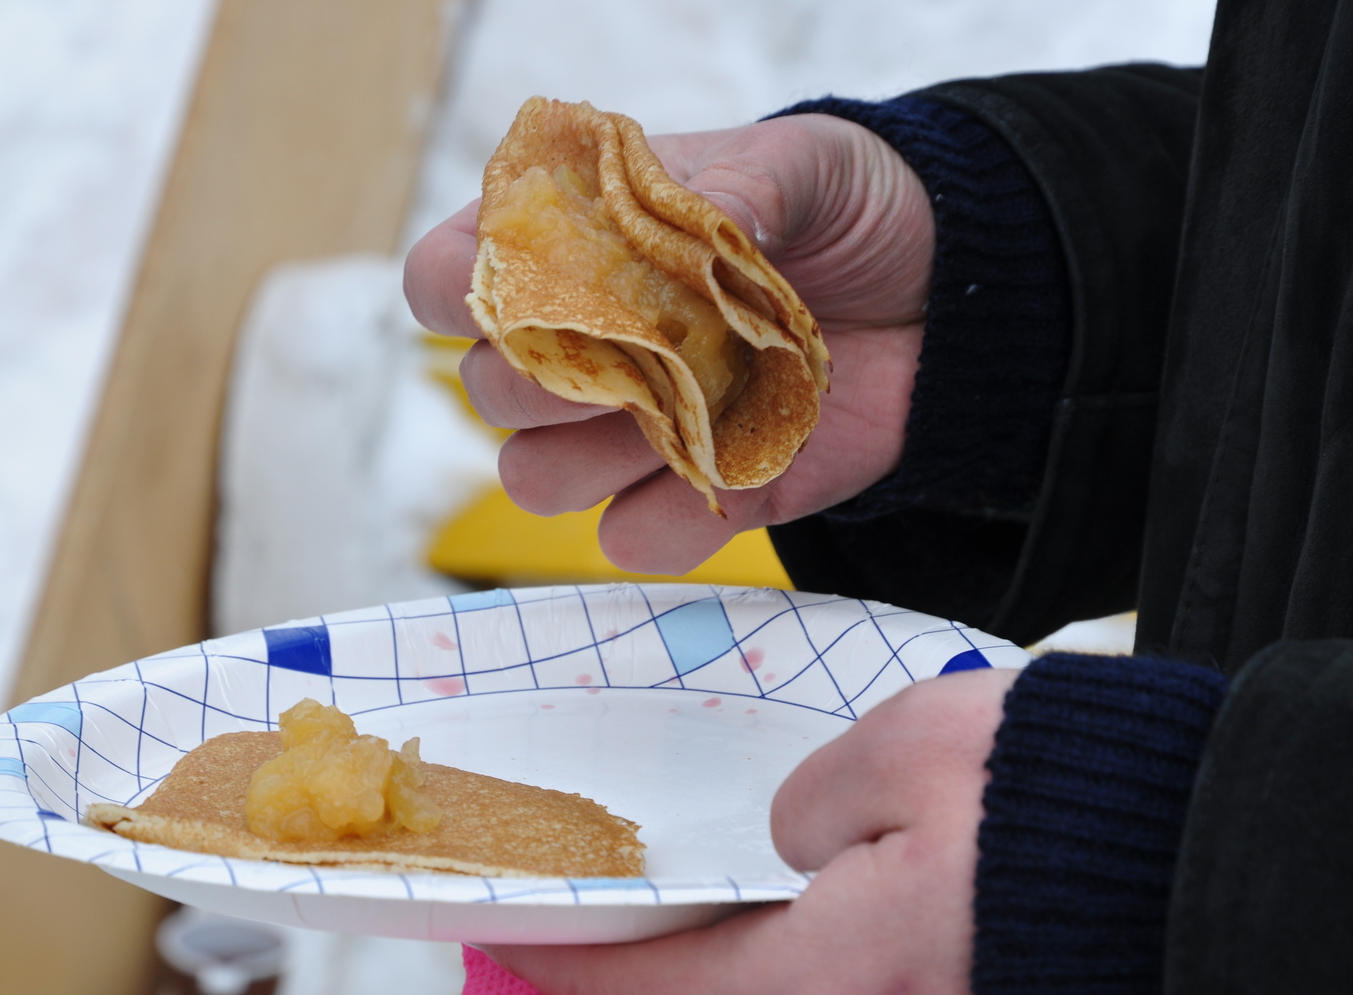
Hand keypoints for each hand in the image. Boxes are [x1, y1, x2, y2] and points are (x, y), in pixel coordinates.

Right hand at [404, 114, 933, 573]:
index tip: (510, 286)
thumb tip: (711, 223)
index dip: (458, 285)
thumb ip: (748, 185)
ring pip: (536, 479)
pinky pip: (633, 540)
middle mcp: (586, 344)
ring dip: (590, 457)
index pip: (454, 272)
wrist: (946, 298)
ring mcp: (633, 428)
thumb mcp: (810, 164)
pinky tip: (727, 474)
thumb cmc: (853, 209)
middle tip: (637, 344)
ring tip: (685, 407)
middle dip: (544, 376)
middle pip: (488, 390)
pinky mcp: (698, 497)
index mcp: (580, 243)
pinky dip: (664, 523)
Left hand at [477, 668, 1018, 994]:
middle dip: (645, 977)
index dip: (575, 966)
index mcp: (841, 972)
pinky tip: (786, 913)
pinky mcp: (955, 992)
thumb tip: (797, 841)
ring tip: (683, 914)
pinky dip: (787, 957)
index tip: (516, 933)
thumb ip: (821, 804)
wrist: (1206, 851)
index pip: (664, 994)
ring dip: (722, 965)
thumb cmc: (1067, 803)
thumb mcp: (913, 753)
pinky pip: (841, 985)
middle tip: (595, 927)